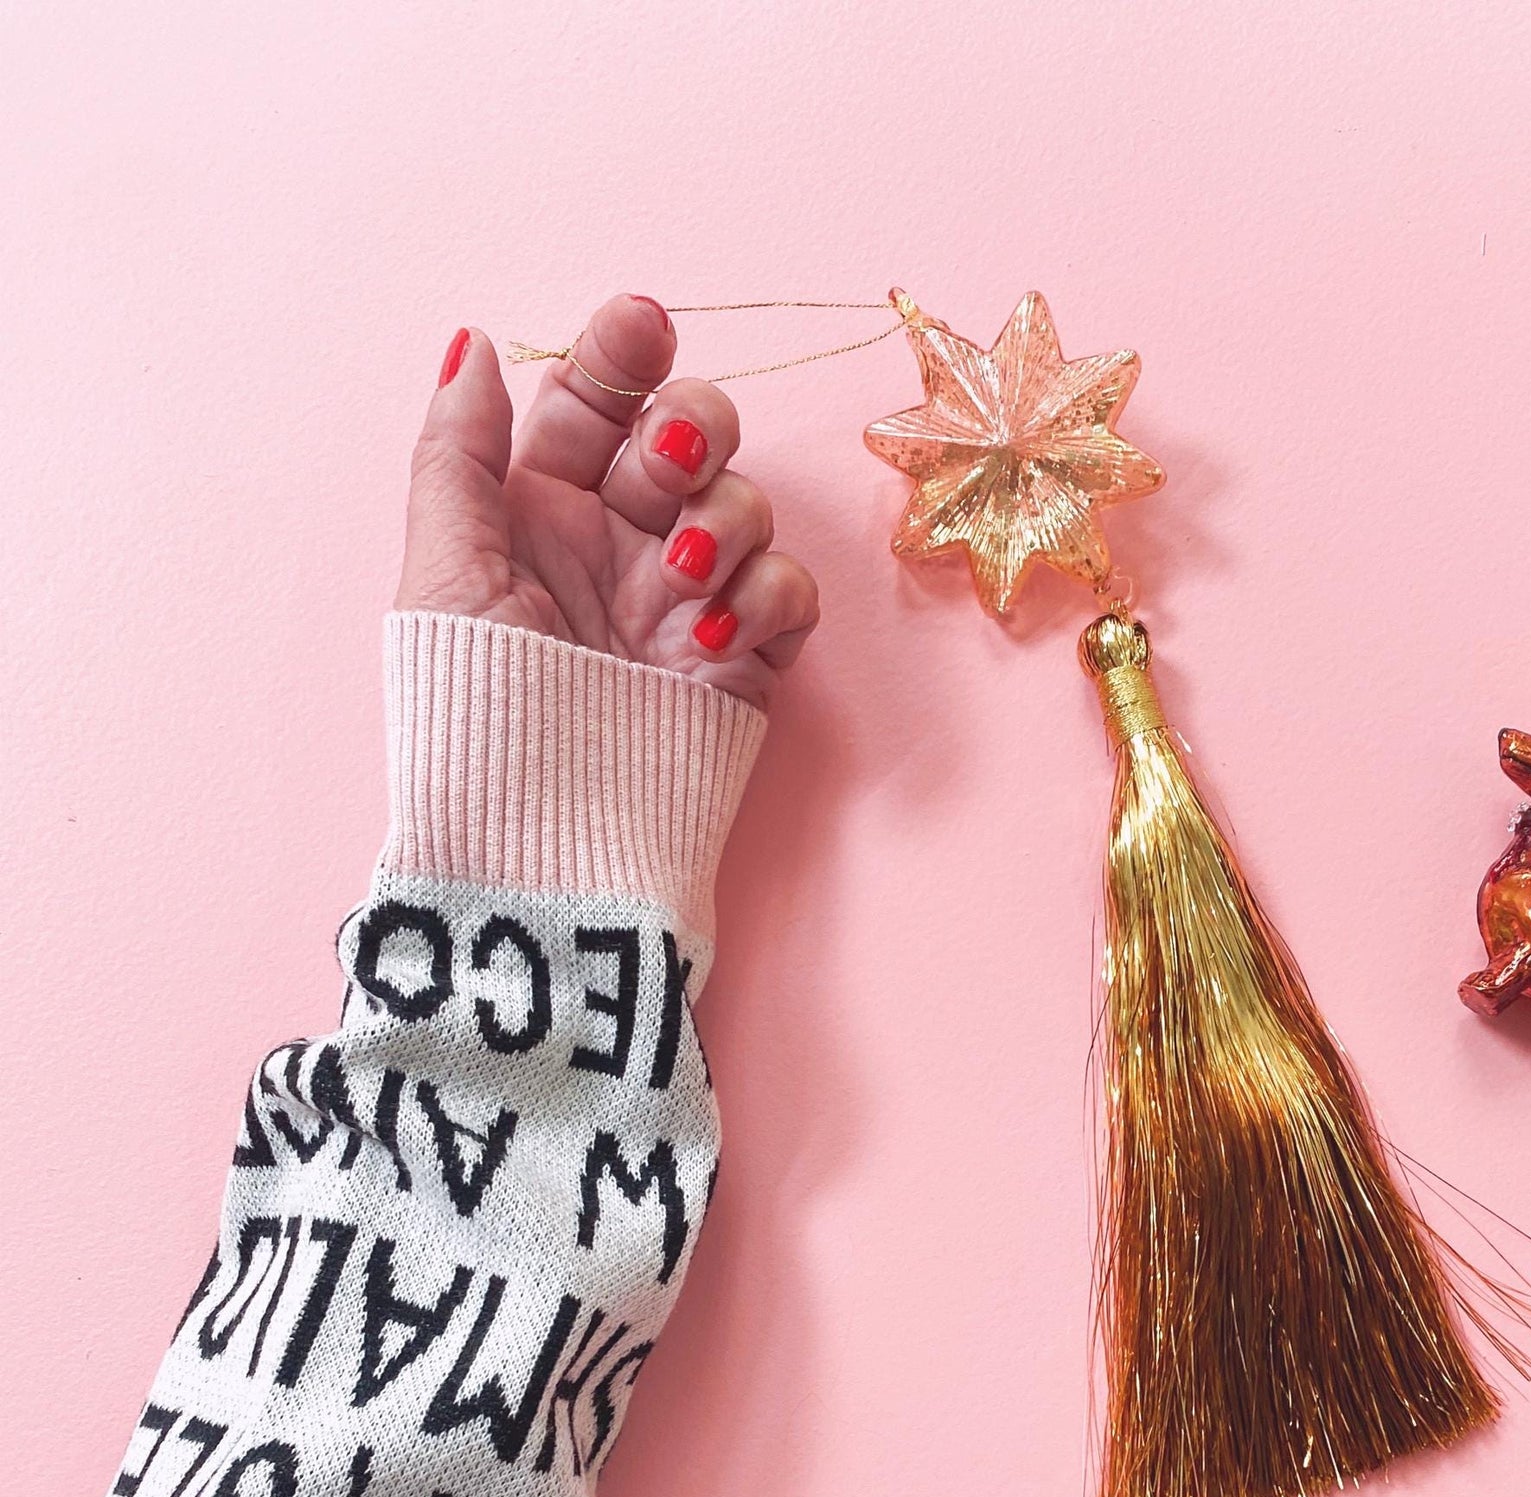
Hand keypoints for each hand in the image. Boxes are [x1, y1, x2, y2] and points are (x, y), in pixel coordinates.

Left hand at [395, 295, 818, 709]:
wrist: (545, 839)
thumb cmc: (476, 716)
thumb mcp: (443, 572)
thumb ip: (457, 450)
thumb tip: (475, 343)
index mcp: (541, 508)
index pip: (594, 399)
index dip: (622, 352)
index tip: (640, 325)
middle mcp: (620, 543)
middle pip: (688, 431)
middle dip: (692, 425)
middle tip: (668, 459)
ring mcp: (688, 600)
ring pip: (745, 501)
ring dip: (725, 518)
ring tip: (682, 579)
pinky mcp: (745, 659)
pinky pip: (789, 591)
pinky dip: (767, 596)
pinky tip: (715, 634)